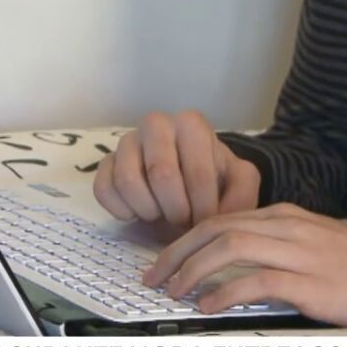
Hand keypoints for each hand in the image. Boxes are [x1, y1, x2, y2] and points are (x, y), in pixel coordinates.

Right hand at [93, 111, 260, 226]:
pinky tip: (138, 214)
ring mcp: (126, 142)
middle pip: (161, 175)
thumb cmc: (214, 178)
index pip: (197, 173)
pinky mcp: (105, 164)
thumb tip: (220, 218)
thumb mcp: (239, 182)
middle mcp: (156, 124)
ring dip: (149, 211)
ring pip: (128, 182)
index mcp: (191, 124)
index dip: (203, 208)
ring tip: (162, 215)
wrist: (188, 179)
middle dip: (176, 210)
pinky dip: (122, 211)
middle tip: (184, 221)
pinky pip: (104, 190)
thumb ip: (242, 196)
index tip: (206, 222)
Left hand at [143, 203, 346, 326]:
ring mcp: (298, 251)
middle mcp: (286, 226)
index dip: (186, 239)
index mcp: (284, 216)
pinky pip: (256, 281)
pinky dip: (225, 293)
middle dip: (177, 252)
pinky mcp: (310, 281)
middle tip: (154, 277)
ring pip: (229, 248)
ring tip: (173, 292)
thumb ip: (275, 245)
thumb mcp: (312, 242)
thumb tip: (234, 264)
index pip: (221, 218)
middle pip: (215, 229)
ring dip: (192, 270)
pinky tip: (208, 306)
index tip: (165, 260)